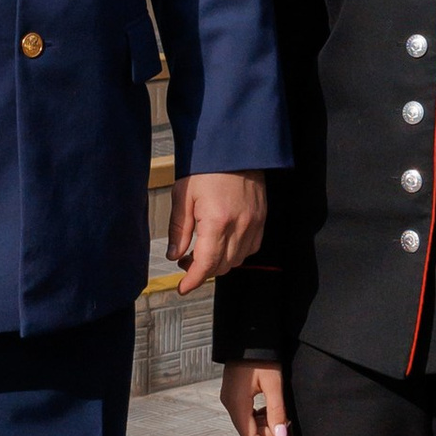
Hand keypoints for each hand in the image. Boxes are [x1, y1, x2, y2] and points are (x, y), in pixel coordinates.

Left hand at [169, 172, 265, 293]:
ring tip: (203, 250)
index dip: (193, 280)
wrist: (232, 146)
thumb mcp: (183, 196)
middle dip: (203, 270)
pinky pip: (251, 247)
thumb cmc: (205, 167)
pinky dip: (236, 252)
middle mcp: (240, 226)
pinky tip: (223, 242)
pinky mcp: (262, 218)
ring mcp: (254, 223)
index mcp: (217, 221)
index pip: (206, 264)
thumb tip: (174, 255)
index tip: (183, 288)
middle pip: (222, 266)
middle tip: (186, 260)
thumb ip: (179, 230)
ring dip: (219, 263)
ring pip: (237, 260)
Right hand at [220, 360, 291, 435]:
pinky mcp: (233, 393)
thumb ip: (277, 411)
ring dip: (264, 424)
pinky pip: (245, 412)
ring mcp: (229, 398)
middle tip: (286, 424)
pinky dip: (258, 415)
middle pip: (248, 430)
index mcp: (237, 404)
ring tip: (282, 415)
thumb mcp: (274, 384)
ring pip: (247, 422)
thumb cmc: (262, 357)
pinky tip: (271, 408)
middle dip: (267, 433)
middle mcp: (229, 403)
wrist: (249, 336)